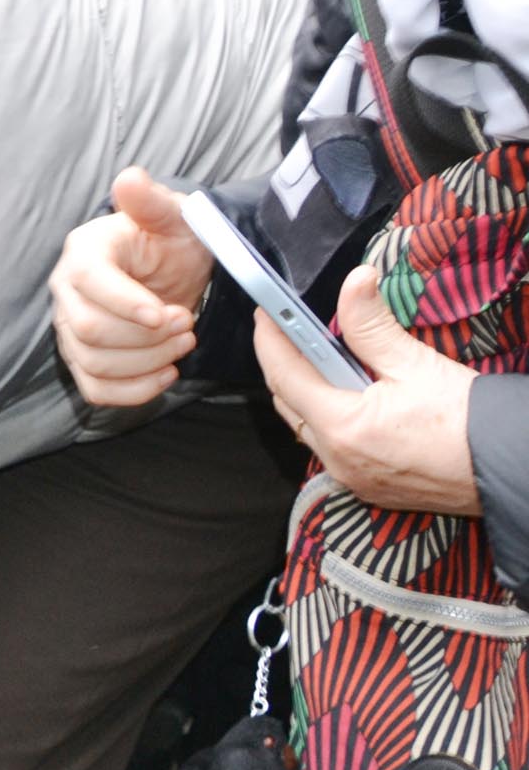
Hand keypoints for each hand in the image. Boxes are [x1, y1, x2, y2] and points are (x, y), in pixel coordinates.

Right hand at [49, 167, 214, 405]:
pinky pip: (95, 389)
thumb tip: (130, 179)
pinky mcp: (83, 359)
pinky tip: (166, 373)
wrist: (172, 270)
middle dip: (146, 337)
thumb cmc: (171, 240)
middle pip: (89, 331)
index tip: (167, 314)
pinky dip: (134, 391)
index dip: (125, 304)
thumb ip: (151, 200)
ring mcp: (70, 328)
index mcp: (84, 252)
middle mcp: (66, 291)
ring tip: (184, 342)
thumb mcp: (172, 215)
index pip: (89, 283)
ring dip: (148, 361)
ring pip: (95, 363)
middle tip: (187, 324)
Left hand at [260, 266, 479, 514]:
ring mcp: (351, 477)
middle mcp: (337, 458)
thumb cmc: (470, 422)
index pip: (284, 375)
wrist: (510, 471)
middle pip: (289, 402)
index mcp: (342, 427)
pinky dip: (329, 419)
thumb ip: (372, 325)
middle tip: (289, 329)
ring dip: (307, 392)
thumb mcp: (417, 365)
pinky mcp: (367, 487)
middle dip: (285, 363)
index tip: (264, 312)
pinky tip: (347, 398)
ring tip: (321, 358)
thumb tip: (354, 281)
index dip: (270, 339)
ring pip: (308, 427)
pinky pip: (330, 448)